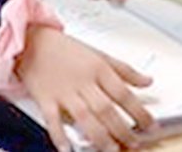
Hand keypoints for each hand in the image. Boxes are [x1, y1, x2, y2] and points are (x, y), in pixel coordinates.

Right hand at [17, 26, 156, 151]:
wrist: (30, 40)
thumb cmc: (63, 48)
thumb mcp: (98, 53)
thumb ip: (124, 70)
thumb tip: (147, 81)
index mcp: (97, 68)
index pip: (123, 93)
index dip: (140, 112)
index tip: (151, 126)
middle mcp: (81, 81)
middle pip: (105, 109)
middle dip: (122, 130)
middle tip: (133, 142)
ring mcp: (62, 91)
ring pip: (84, 117)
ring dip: (99, 136)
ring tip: (111, 149)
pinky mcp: (44, 98)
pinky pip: (52, 119)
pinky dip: (59, 135)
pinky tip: (68, 148)